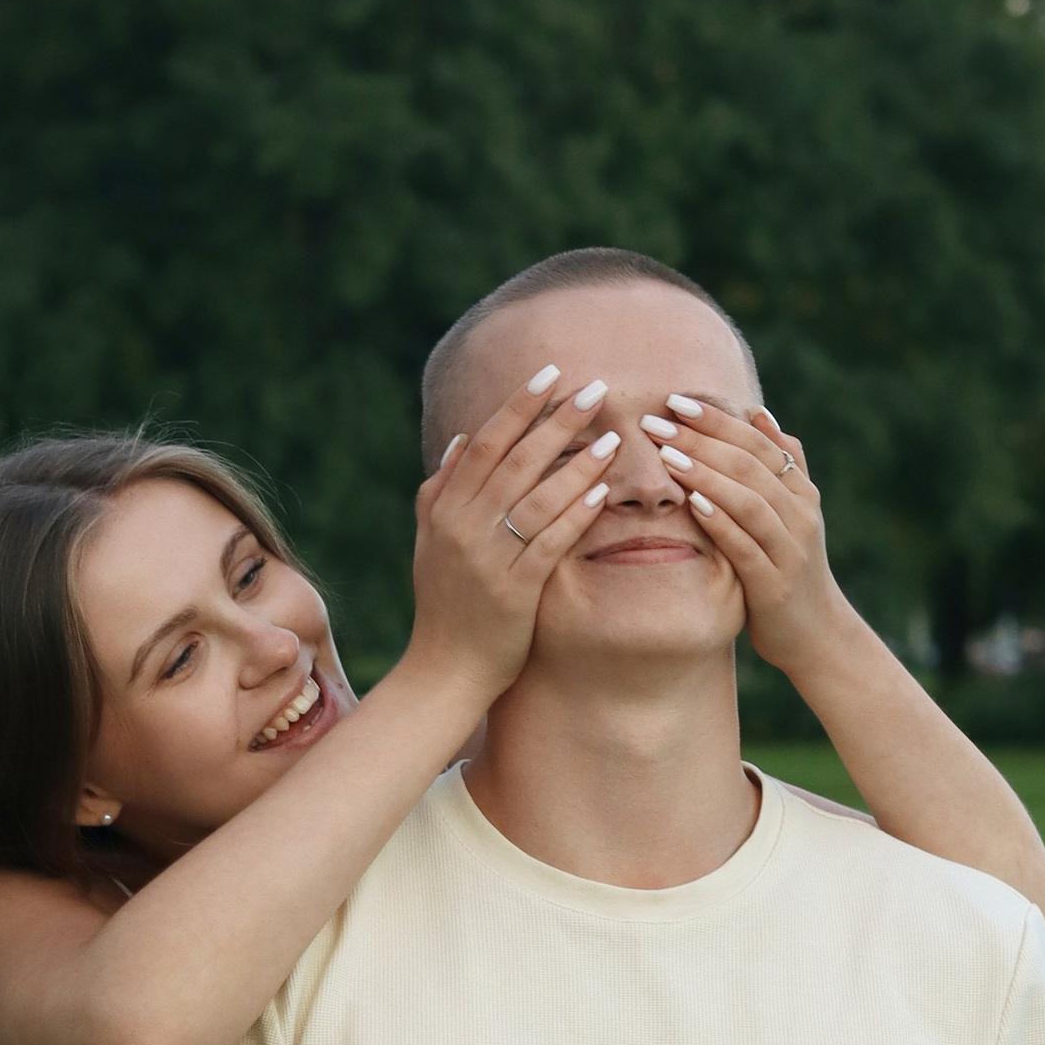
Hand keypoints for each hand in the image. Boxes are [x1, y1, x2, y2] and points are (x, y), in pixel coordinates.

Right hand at [401, 364, 618, 702]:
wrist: (444, 670)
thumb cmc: (445, 604)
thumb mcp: (431, 542)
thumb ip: (441, 490)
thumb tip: (461, 440)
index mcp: (444, 508)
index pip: (485, 442)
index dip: (519, 406)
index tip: (551, 374)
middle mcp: (462, 527)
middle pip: (515, 460)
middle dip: (556, 421)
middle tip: (594, 390)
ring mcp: (487, 559)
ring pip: (537, 498)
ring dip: (577, 464)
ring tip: (613, 437)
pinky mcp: (514, 591)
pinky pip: (550, 543)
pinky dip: (576, 515)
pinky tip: (603, 493)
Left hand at [633, 397, 850, 677]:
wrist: (817, 635)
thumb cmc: (789, 567)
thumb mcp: (791, 513)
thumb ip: (780, 465)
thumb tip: (759, 414)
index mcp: (800, 492)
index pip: (758, 442)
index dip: (718, 419)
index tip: (676, 400)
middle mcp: (800, 514)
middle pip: (751, 465)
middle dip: (702, 440)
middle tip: (657, 421)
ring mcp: (790, 550)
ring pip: (750, 501)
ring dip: (707, 476)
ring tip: (666, 456)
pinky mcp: (775, 585)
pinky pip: (747, 548)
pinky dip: (721, 523)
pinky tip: (693, 505)